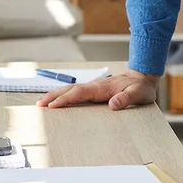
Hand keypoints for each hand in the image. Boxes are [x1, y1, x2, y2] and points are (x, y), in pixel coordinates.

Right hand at [36, 71, 159, 110]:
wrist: (142, 77)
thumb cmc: (140, 87)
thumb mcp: (138, 94)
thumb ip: (126, 98)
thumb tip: (113, 104)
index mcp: (102, 88)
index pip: (80, 92)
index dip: (66, 99)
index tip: (53, 105)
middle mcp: (95, 86)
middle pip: (70, 89)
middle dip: (53, 96)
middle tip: (39, 104)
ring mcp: (93, 88)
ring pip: (70, 90)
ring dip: (55, 95)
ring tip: (42, 102)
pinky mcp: (94, 91)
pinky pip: (75, 93)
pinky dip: (63, 96)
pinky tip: (57, 100)